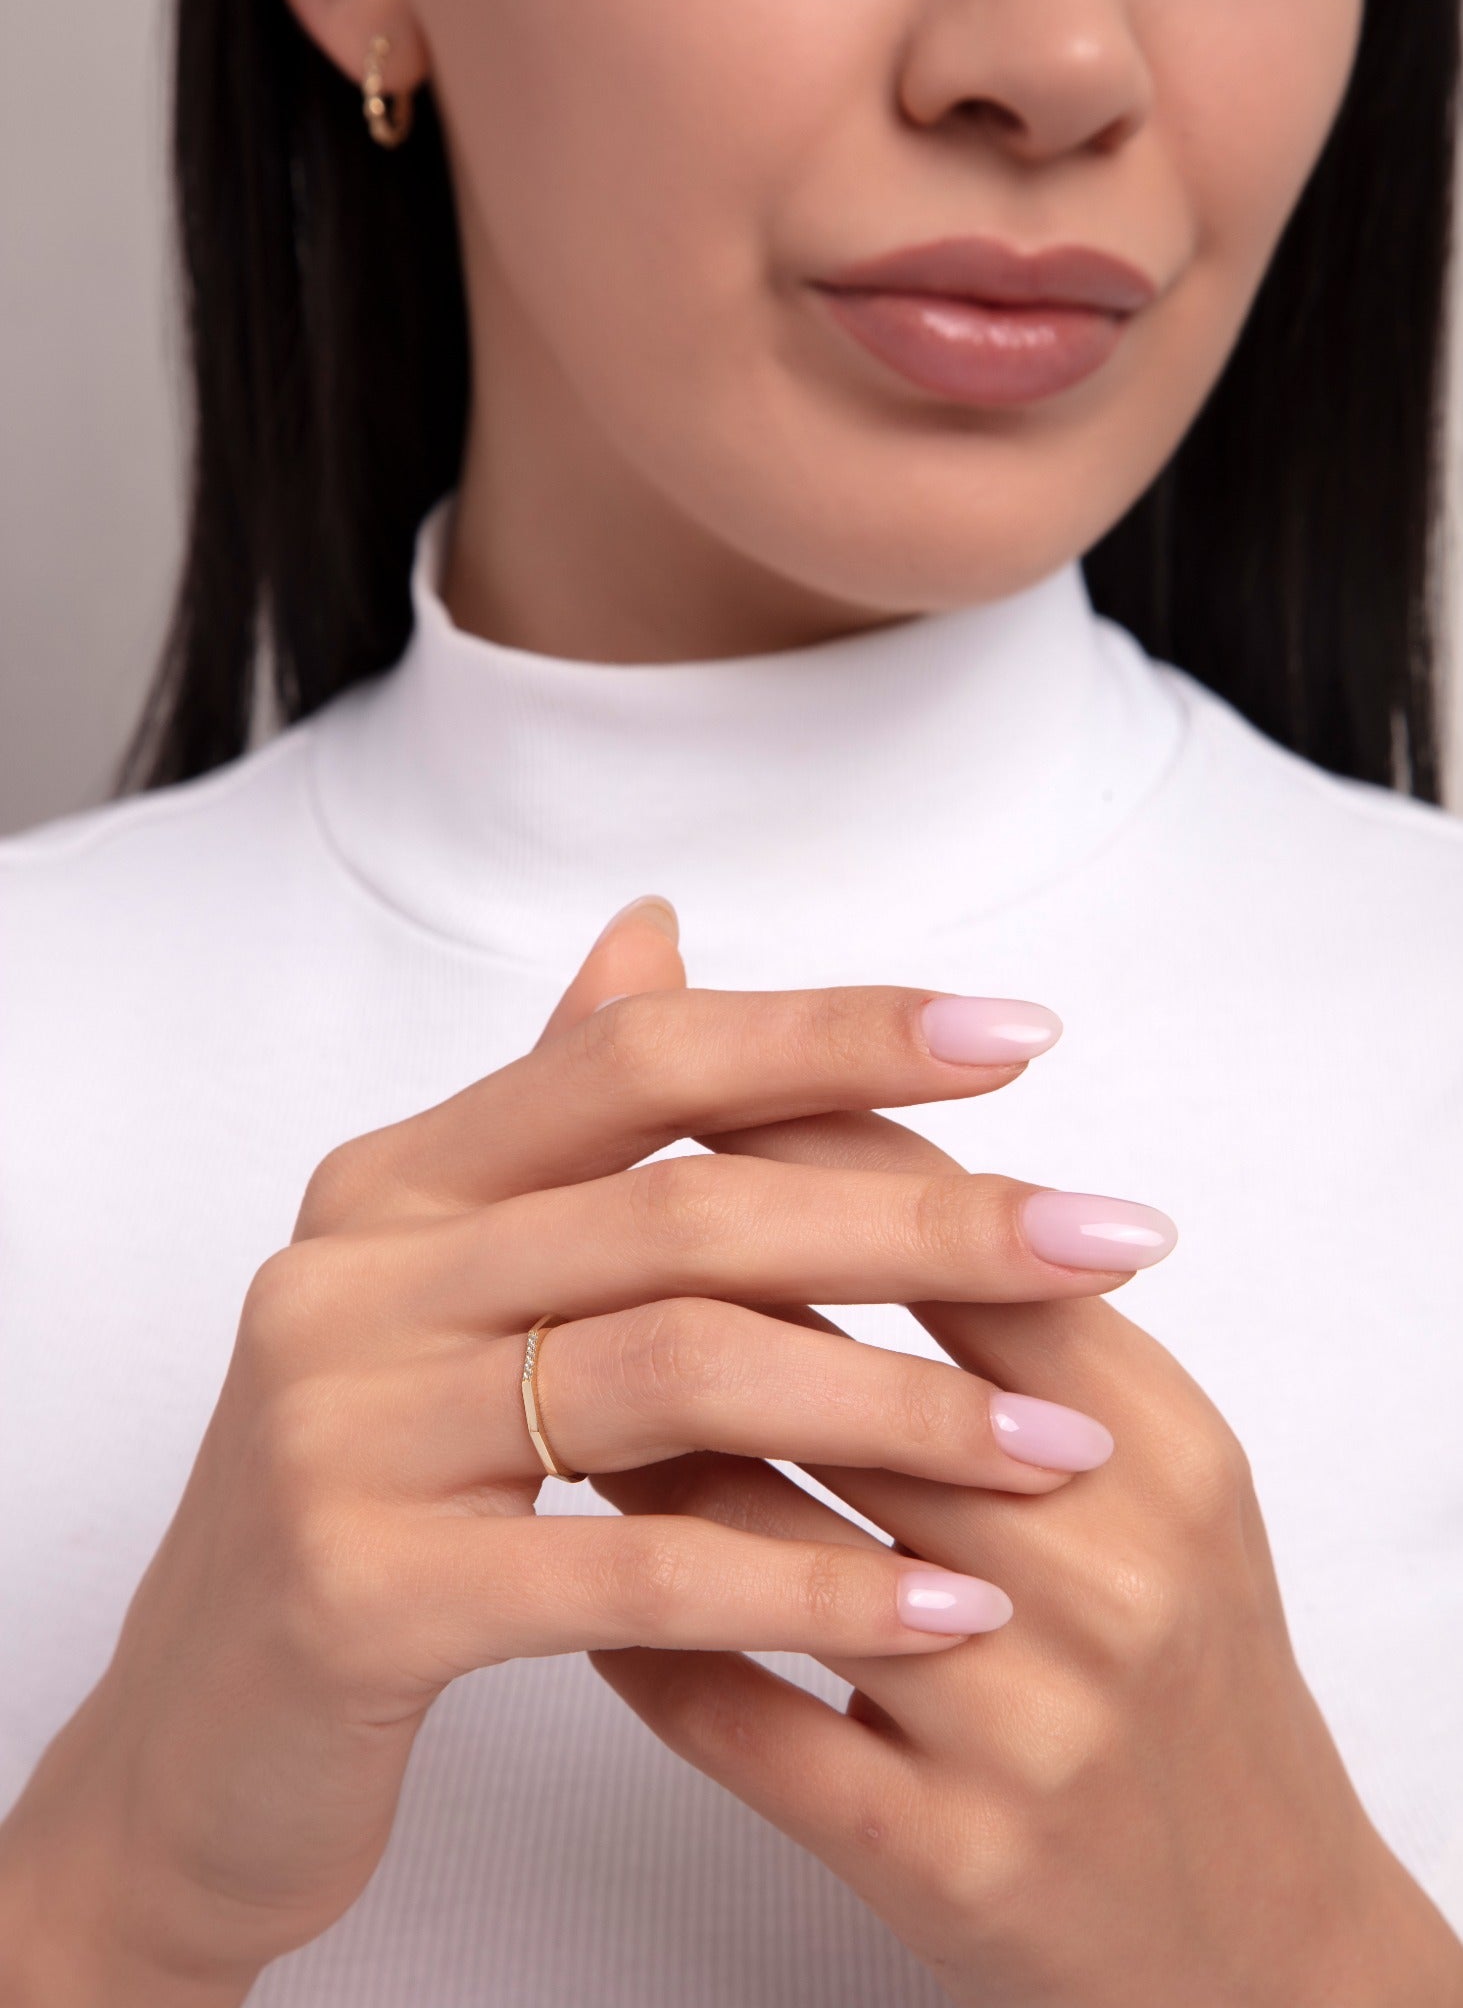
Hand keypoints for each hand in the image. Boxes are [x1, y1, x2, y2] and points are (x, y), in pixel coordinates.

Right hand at [0, 901, 1156, 2002]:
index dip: (832, 1033)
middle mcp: (353, 1276)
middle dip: (927, 1220)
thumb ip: (557, 1122)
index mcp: (396, 1182)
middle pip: (688, 1206)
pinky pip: (635, 1571)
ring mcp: (344, 1430)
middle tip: (1114, 1234)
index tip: (1018, 1039)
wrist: (206, 1732)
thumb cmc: (378, 1493)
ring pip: (678, 1373)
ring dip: (902, 1406)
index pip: (639, 1055)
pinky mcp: (361, 1593)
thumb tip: (652, 928)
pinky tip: (949, 1602)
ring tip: (1067, 1446)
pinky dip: (813, 1584)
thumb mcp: (453, 1290)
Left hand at [585, 918, 1462, 2007]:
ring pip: (764, 1546)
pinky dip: (647, 1648)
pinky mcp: (949, 1860)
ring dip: (638, 1466)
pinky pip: (745, 1724)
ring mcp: (1027, 1722)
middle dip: (683, 1303)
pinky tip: (584, 1597)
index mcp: (1151, 1440)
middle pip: (837, 1376)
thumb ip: (994, 1301)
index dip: (797, 1154)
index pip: (952, 1240)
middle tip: (558, 1240)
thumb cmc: (1168, 1651)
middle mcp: (1103, 1568)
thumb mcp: (1132, 1457)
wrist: (1253, 1928)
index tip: (672, 1102)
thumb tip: (815, 1115)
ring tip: (543, 1402)